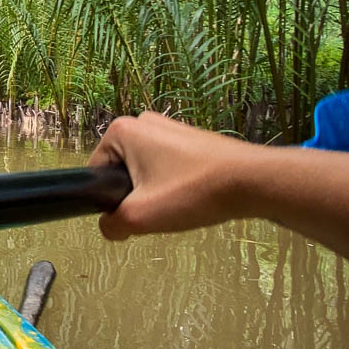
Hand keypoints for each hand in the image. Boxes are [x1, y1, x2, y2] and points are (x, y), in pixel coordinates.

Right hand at [88, 112, 263, 240]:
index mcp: (122, 130)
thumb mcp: (139, 217)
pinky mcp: (192, 139)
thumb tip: (110, 226)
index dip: (108, 200)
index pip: (96, 173)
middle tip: (157, 212)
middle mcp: (143, 122)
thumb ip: (111, 224)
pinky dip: (175, 185)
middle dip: (133, 195)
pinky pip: (168, 167)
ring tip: (178, 206)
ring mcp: (170, 127)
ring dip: (155, 192)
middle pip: (121, 171)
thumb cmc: (191, 192)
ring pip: (146, 171)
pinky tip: (192, 197)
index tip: (133, 214)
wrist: (252, 181)